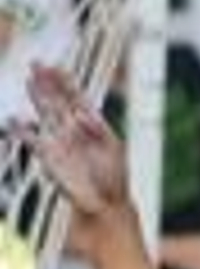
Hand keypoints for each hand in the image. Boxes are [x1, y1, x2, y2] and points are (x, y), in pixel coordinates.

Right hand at [24, 65, 129, 218]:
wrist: (106, 206)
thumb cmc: (114, 179)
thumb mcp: (114, 151)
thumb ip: (98, 130)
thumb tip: (80, 113)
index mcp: (92, 126)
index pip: (76, 98)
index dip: (66, 82)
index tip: (56, 66)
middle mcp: (73, 130)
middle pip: (57, 100)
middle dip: (47, 82)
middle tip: (36, 62)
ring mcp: (60, 142)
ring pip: (45, 114)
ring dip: (37, 97)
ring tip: (29, 80)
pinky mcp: (49, 158)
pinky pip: (32, 141)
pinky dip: (23, 132)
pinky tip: (15, 121)